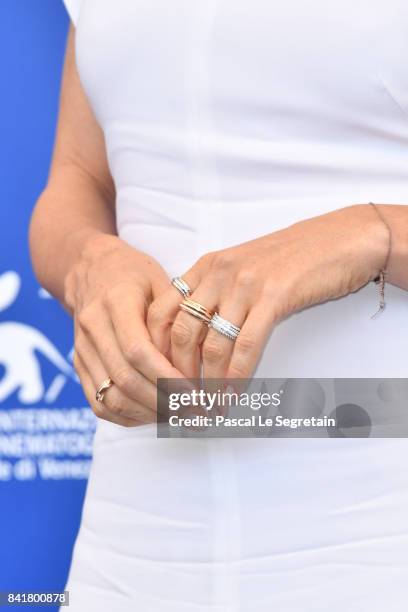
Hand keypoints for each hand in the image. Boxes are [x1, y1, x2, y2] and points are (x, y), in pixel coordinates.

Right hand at [65, 233, 186, 425]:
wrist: (90, 270)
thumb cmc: (135, 275)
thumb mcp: (161, 282)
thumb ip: (175, 319)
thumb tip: (200, 364)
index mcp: (115, 301)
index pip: (138, 351)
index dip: (167, 378)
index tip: (196, 393)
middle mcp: (93, 326)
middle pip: (125, 379)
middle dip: (164, 403)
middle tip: (196, 412)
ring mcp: (82, 349)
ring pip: (110, 397)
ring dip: (149, 414)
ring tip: (181, 418)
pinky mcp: (79, 365)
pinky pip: (99, 404)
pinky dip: (129, 417)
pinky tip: (156, 416)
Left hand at [147, 204, 387, 379]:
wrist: (339, 238)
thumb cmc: (290, 259)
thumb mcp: (241, 268)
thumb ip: (214, 294)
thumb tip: (195, 338)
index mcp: (205, 267)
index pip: (160, 313)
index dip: (156, 351)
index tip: (162, 377)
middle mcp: (218, 274)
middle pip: (182, 333)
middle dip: (179, 375)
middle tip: (184, 401)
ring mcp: (245, 285)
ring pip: (213, 345)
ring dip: (209, 384)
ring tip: (210, 407)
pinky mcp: (274, 297)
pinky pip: (246, 346)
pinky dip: (237, 377)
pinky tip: (235, 395)